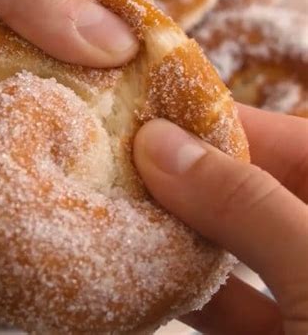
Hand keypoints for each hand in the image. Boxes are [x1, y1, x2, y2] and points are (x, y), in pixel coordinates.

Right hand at [133, 104, 307, 333]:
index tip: (153, 107)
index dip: (221, 118)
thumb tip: (158, 144)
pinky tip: (140, 272)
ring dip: (176, 229)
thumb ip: (246, 205)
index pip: (289, 139)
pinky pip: (226, 299)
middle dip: (186, 172)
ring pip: (233, 244)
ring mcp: (304, 291)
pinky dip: (183, 286)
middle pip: (251, 189)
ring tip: (117, 202)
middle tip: (121, 152)